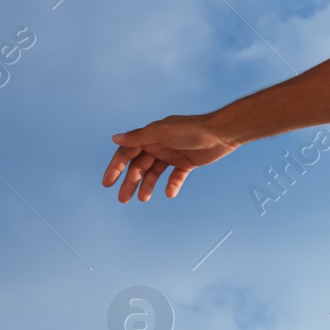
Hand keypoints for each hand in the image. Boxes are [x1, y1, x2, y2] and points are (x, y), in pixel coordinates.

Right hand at [102, 113, 238, 202]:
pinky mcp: (187, 163)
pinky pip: (175, 176)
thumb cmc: (191, 129)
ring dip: (147, 186)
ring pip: (155, 173)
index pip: (127, 153)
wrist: (221, 133)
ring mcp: (172, 155)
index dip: (116, 167)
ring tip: (143, 199)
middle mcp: (159, 145)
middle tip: (123, 199)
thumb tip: (115, 138)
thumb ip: (139, 137)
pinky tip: (170, 193)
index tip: (108, 183)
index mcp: (150, 136)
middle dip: (130, 182)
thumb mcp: (162, 132)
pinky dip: (171, 185)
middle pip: (139, 166)